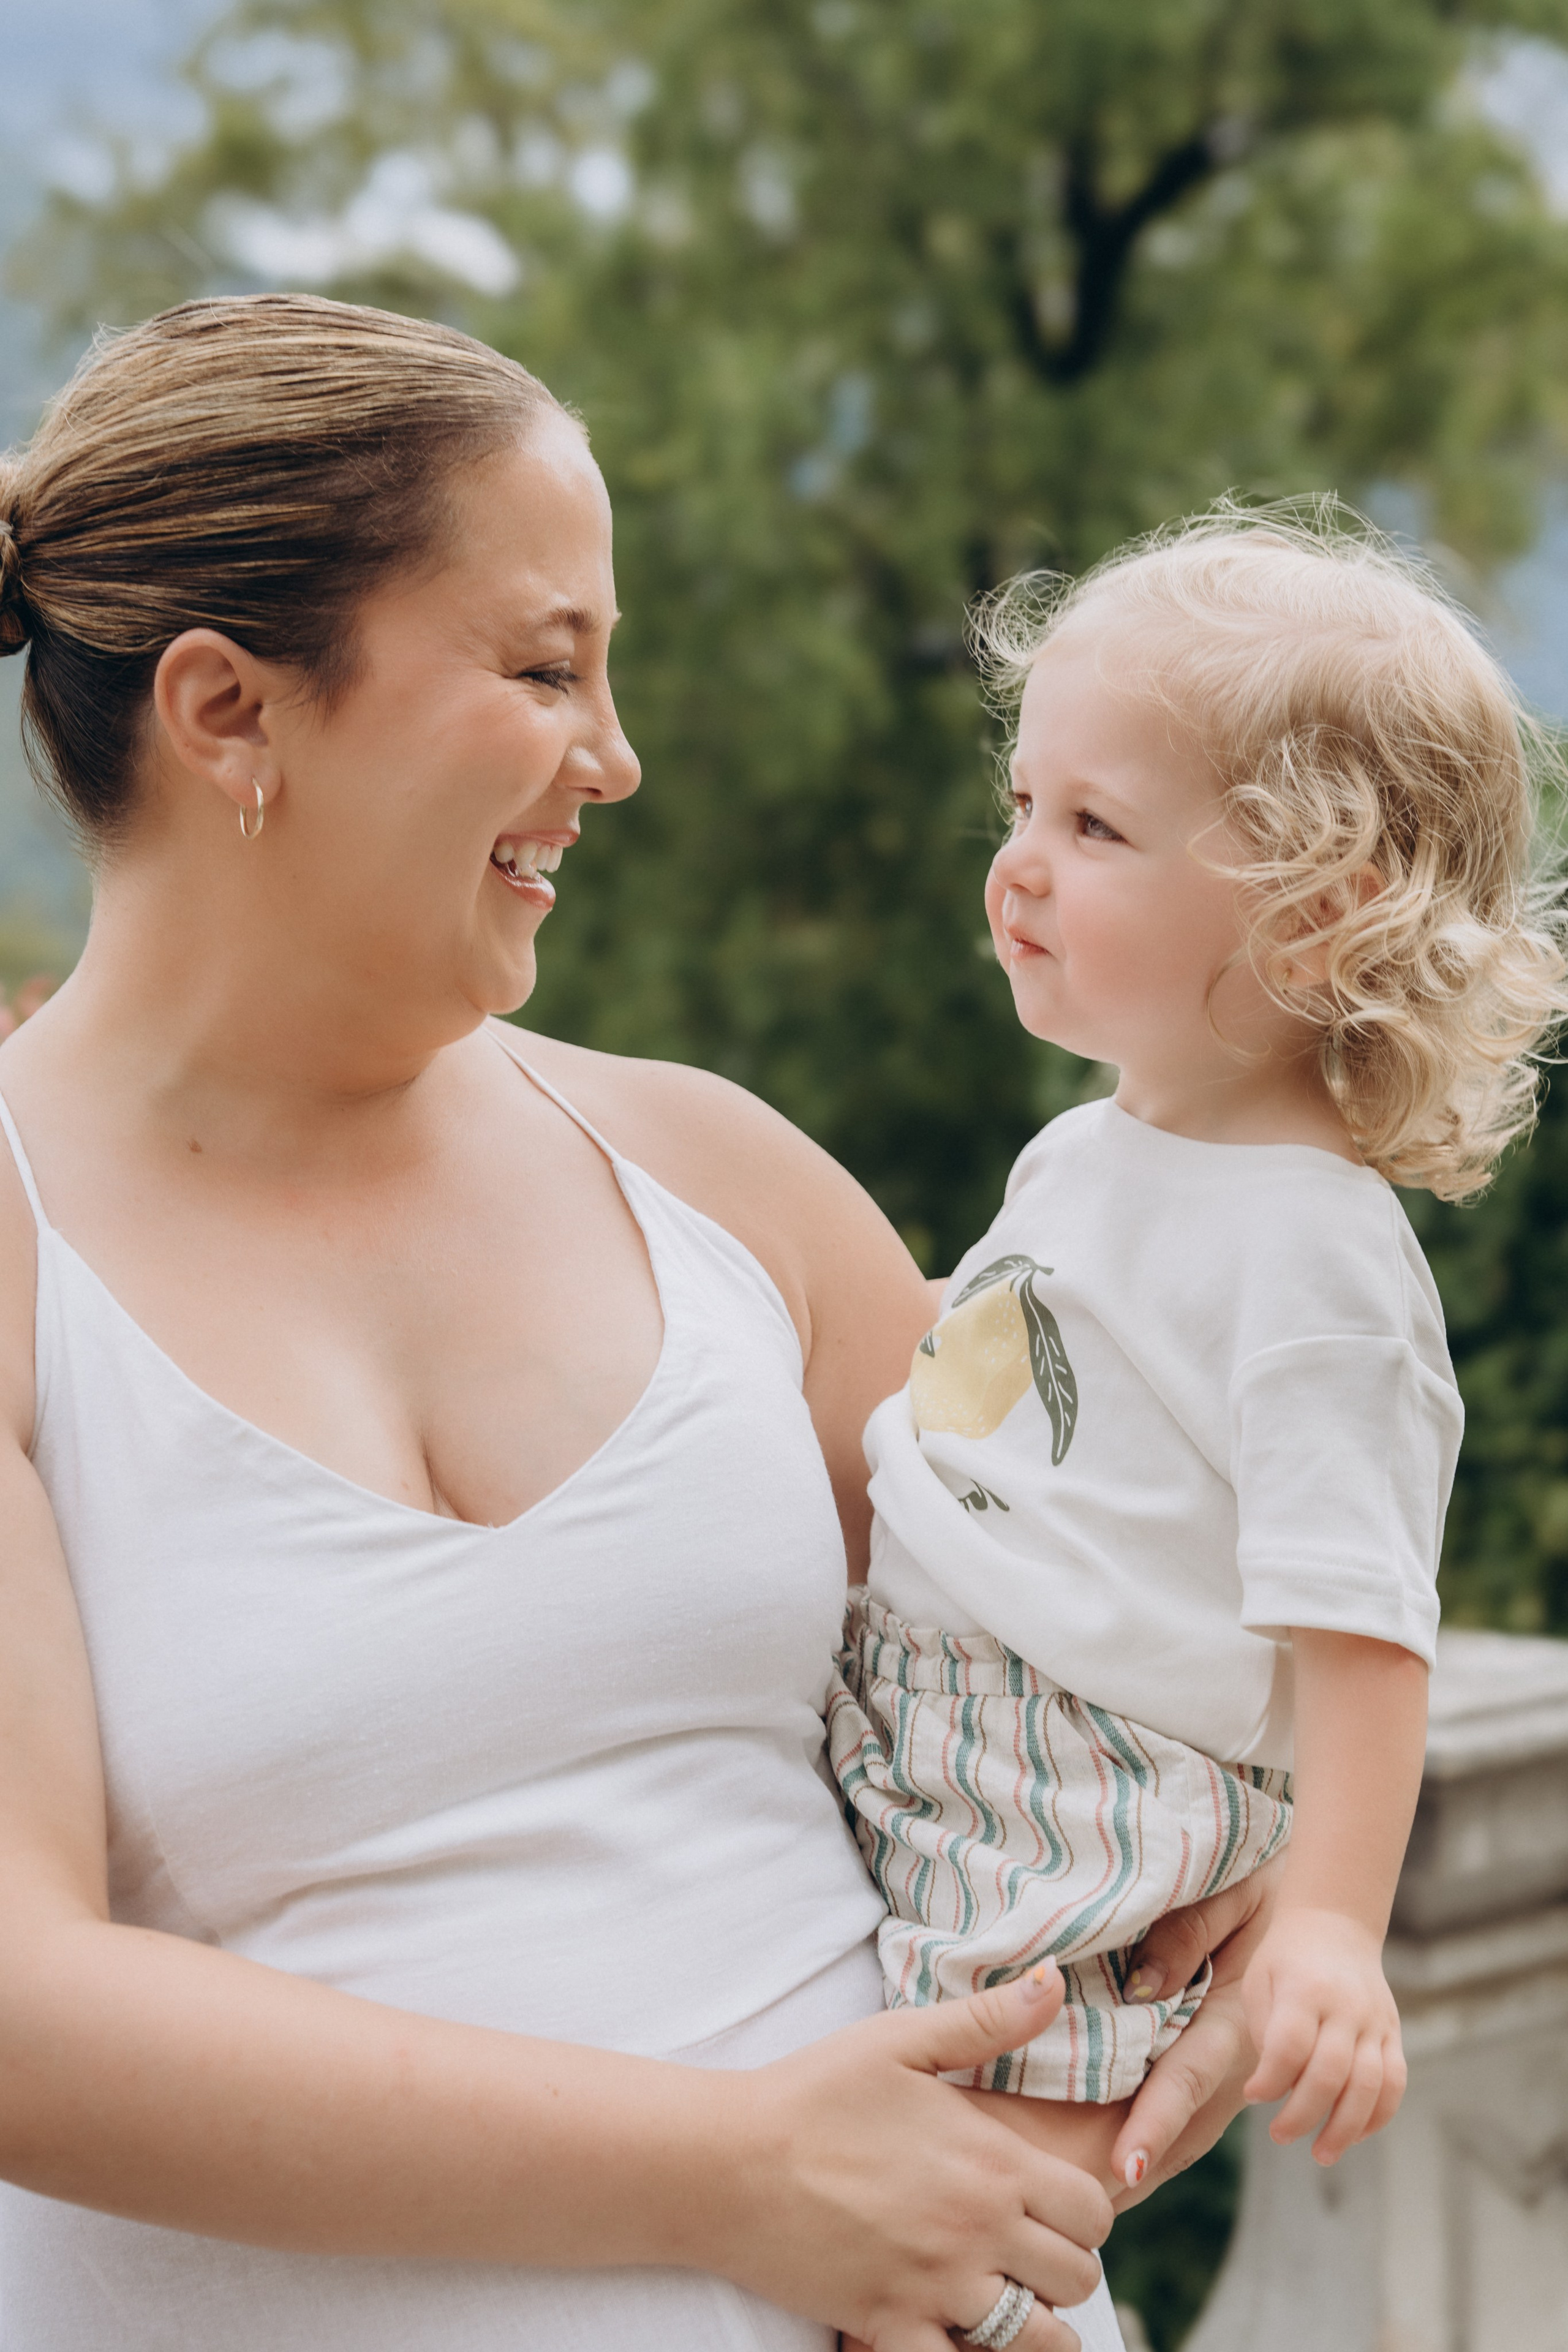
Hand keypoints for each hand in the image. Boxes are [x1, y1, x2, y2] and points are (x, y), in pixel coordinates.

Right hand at [717, 1963, 1110, 2350]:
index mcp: (990, 2160)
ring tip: (1000, 2295)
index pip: (1093, 2210)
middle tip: (1025, 2249)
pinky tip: (949, 2331)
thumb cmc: (813, 2091)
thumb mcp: (900, 2040)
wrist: (728, 2161)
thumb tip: (1054, 1981)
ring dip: (1031, 2323)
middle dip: (1063, 2266)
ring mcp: (935, 2287)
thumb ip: (986, 2019)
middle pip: (1077, 2278)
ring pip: (1036, 2340)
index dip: (1084, 2210)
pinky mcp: (889, 2326)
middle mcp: (977, 2230)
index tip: (1051, 2202)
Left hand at [1109, 1859, 1280, 2201]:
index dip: (1156, 2123)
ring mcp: (1255, 2068)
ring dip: (1165, 2159)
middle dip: (1148, 2166)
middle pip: (1196, 2123)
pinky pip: (1211, 2111)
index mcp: (1238, 2016)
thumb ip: (1185, 1937)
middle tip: (1091, 2210)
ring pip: (1200, 2128)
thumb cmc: (1263, 1881)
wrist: (1325, 1898)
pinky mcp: (1252, 2066)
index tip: (1126, 2168)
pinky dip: (1180, 2137)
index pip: (1188, 2077)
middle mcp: (1250, 2054)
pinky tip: (1150, 2160)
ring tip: (1107, 2198)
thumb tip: (1143, 1992)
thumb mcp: (1226, 1895)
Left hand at [1240, 1908, 1404, 2163]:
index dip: (1271, 2079)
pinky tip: (1355, 2134)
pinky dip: (1378, 2115)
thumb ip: (1265, 2032)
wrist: (1334, 1923)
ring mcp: (1375, 2021)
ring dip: (1346, 2127)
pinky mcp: (1393, 2032)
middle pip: (1331, 2072)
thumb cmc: (1285, 1959)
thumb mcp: (1260, 1981)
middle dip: (1304, 2115)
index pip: (1291, 2045)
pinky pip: (1395, 2082)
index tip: (1253, 2097)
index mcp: (1304, 1989)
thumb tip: (1273, 2089)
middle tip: (1280, 2135)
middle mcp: (1345, 2006)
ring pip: (1369, 2085)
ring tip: (1321, 2153)